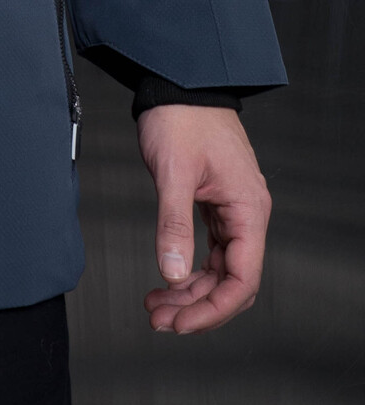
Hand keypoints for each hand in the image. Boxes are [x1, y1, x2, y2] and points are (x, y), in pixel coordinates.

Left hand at [137, 105, 270, 333]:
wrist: (177, 81)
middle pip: (231, 280)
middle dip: (196, 305)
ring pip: (219, 267)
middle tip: (160, 320)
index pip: (242, 280)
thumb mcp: (173, 171)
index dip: (213, 309)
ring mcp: (232, 208)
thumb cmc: (180, 117)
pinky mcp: (215, 202)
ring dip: (190, 290)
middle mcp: (246, 212)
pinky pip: (210, 248)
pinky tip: (167, 279)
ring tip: (156, 306)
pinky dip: (189, 266)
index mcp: (248, 209)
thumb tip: (172, 272)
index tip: (181, 323)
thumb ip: (173, 224)